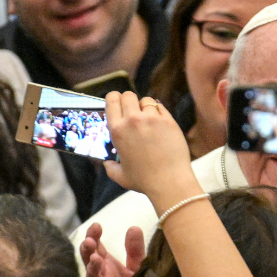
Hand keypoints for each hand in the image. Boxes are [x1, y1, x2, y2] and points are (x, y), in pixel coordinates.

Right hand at [104, 93, 200, 210]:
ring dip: (145, 107)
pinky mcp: (169, 121)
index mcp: (117, 130)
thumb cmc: (144, 180)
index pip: (112, 99)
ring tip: (148, 119)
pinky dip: (159, 112)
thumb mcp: (120, 176)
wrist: (169, 181)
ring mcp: (152, 119)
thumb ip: (110, 167)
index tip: (117, 104)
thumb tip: (107, 163)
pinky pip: (161, 107)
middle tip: (133, 111)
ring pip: (146, 100)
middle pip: (128, 95)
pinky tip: (160, 123)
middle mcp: (133, 120)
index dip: (114, 99)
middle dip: (129, 101)